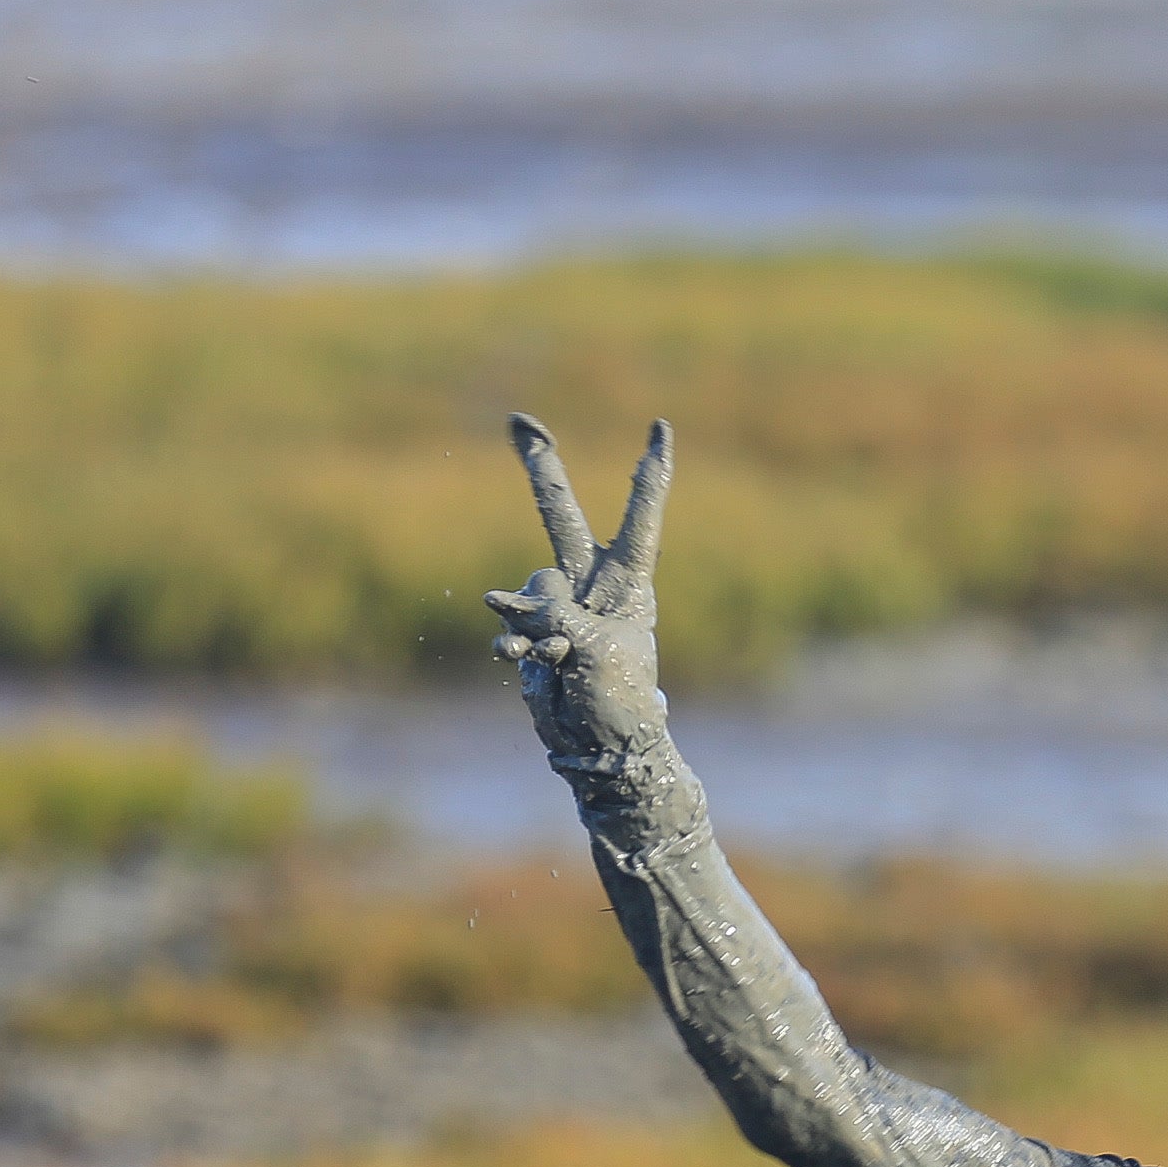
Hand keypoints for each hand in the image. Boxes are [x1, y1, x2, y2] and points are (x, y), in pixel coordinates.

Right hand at [486, 414, 674, 780]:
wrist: (599, 746)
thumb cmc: (620, 700)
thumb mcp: (599, 653)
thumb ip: (558, 615)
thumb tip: (506, 603)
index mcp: (629, 584)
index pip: (640, 519)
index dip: (649, 476)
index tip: (660, 428)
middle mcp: (591, 585)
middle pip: (560, 517)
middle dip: (540, 470)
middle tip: (519, 419)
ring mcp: (557, 606)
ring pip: (528, 588)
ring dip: (534, 624)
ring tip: (558, 657)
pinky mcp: (530, 631)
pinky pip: (508, 621)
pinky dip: (514, 643)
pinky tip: (526, 662)